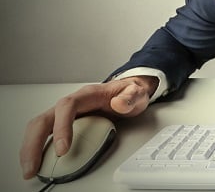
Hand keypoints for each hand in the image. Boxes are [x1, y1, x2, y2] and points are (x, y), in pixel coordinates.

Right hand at [20, 75, 157, 179]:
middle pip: (44, 119)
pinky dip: (37, 150)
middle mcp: (71, 104)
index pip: (66, 107)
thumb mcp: (136, 93)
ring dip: (30, 149)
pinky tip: (37, 164)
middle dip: (34, 143)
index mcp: (87, 95)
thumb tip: (119, 104)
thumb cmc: (128, 93)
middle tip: (32, 167)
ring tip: (29, 170)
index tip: (62, 149)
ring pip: (39, 128)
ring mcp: (65, 115)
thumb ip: (130, 98)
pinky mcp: (64, 125)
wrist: (129, 92)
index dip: (61, 127)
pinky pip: (45, 135)